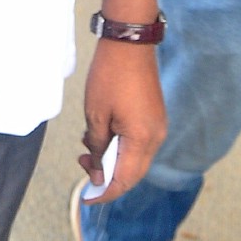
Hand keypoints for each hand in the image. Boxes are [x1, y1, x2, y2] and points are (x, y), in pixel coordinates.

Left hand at [78, 39, 166, 203]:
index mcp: (142, 139)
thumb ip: (98, 148)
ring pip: (134, 158)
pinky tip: (101, 134)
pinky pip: (138, 142)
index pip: (124, 180)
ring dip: (111, 159)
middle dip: (106, 176)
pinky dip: (119, 146)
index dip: (104, 192)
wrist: (129, 43)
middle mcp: (156, 137)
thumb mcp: (96, 115)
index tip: (86, 197)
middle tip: (82, 164)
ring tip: (87, 145)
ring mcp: (157, 126)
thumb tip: (98, 171)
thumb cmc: (110, 76)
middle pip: (132, 173)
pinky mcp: (154, 117)